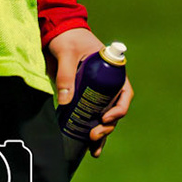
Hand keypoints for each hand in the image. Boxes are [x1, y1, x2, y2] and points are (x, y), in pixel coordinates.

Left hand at [47, 27, 132, 157]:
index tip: (105, 118)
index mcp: (112, 71)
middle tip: (93, 135)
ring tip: (93, 148)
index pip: (124, 94)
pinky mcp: (82, 97)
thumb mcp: (66, 53)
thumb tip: (65, 102)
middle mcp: (106, 84)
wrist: (56, 32)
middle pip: (114, 110)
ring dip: (101, 134)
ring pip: (103, 117)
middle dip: (107, 127)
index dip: (119, 109)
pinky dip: (89, 131)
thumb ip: (65, 75)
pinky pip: (89, 117)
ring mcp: (95, 92)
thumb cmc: (67, 38)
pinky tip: (87, 147)